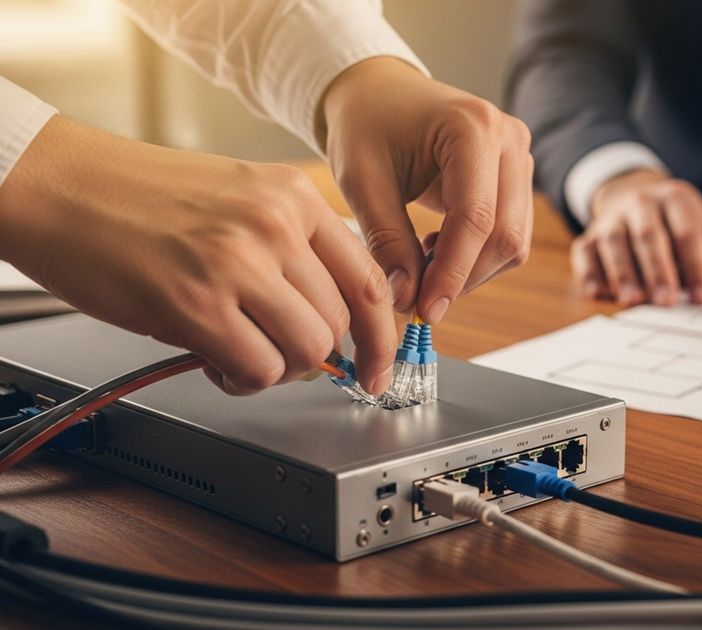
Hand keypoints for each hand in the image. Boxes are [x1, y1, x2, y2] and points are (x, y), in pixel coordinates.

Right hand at [0, 117, 397, 394]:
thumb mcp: (238, 198)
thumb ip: (291, 248)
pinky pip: (258, 369)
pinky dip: (243, 380)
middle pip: (338, 323)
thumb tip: (330, 318)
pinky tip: (214, 361)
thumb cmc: (138, 196)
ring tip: (238, 353)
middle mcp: (274, 225)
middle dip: (312, 354)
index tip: (376, 367)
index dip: (380, 337)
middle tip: (273, 351)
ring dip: (277, 368)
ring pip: (307, 351)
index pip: (368, 280)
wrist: (58, 185)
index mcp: (293, 195)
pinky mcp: (197, 305)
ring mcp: (238, 264)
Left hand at [321, 57, 533, 322]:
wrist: (379, 93)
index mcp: (472, 128)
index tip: (425, 310)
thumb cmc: (366, 125)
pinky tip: (438, 248)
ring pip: (514, 241)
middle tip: (420, 302)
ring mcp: (519, 156)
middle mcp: (508, 138)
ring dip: (472, 270)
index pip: (476, 218)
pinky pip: (511, 234)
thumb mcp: (362, 181)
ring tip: (422, 265)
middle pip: (506, 235)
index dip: (452, 272)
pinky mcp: (517, 175)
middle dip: (464, 278)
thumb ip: (386, 241)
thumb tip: (405, 300)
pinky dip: (478, 256)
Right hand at [571, 169, 701, 305]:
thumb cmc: (676, 223)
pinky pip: (585, 252)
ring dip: (623, 273)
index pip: (688, 233)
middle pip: (649, 235)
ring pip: (615, 243)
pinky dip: (589, 272)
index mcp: (675, 199)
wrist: (631, 193)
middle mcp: (641, 203)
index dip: (696, 266)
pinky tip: (596, 292)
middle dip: (659, 270)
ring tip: (633, 301)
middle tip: (668, 301)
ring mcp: (612, 218)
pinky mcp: (589, 235)